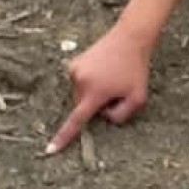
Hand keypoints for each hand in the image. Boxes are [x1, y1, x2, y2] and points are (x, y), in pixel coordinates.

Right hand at [47, 24, 152, 154]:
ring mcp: (75, 70)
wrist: (130, 38)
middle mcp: (80, 82)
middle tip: (116, 87)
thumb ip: (121, 115)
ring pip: (81, 94)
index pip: (77, 120)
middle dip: (97, 103)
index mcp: (95, 92)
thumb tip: (102, 115)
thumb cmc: (136, 69)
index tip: (50, 150)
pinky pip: (80, 82)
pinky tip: (103, 69)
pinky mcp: (73, 63)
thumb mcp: (138, 98)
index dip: (64, 137)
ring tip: (110, 75)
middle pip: (84, 106)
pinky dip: (89, 81)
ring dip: (93, 91)